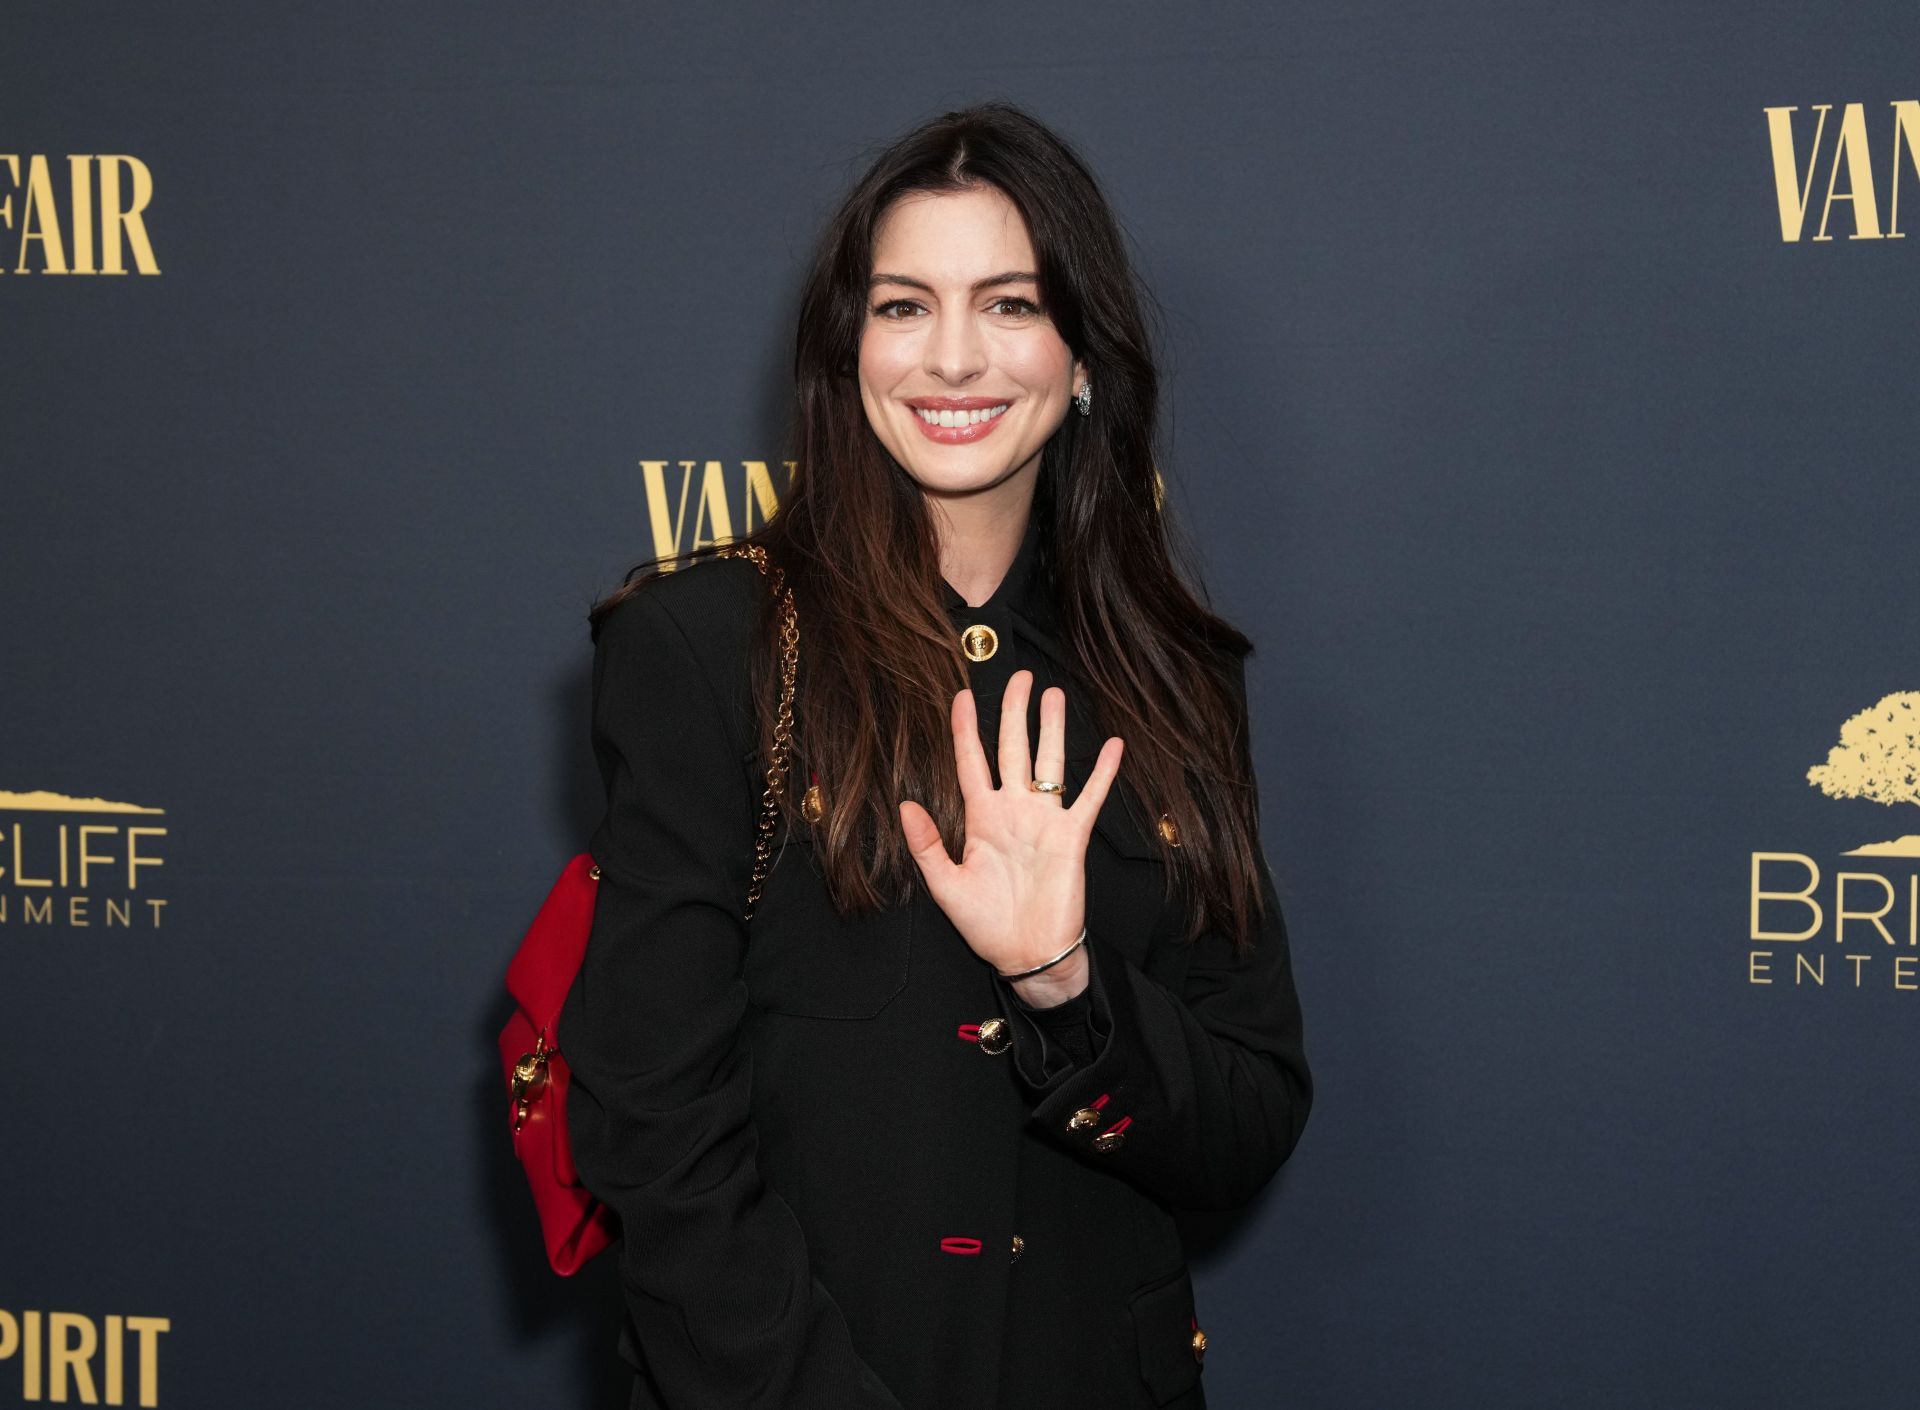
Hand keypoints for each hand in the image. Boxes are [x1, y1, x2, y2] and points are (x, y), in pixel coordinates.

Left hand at [898, 669, 1124, 1005]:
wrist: (1027, 956)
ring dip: (1052, 729)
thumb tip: (906, 804)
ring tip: (1053, 695)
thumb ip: (926, 844)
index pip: (971, 762)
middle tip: (1018, 676)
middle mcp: (1013, 811)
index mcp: (981, 818)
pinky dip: (1102, 772)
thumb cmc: (986, 925)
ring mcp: (1044, 821)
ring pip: (1049, 763)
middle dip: (1014, 712)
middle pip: (1013, 749)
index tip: (962, 696)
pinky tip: (1113, 746)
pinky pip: (1089, 797)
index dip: (966, 729)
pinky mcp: (1072, 837)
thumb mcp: (944, 885)